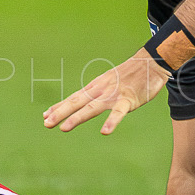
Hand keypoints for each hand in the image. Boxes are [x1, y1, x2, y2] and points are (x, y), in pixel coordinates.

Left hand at [42, 50, 165, 135]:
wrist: (150, 63)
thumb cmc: (128, 75)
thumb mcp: (108, 83)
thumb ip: (96, 94)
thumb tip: (82, 103)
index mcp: (95, 87)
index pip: (74, 98)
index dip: (59, 107)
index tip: (45, 116)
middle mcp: (100, 90)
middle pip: (77, 102)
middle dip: (60, 113)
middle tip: (46, 123)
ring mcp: (113, 95)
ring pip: (92, 108)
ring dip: (77, 118)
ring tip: (64, 128)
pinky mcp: (128, 100)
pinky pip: (118, 113)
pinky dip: (111, 121)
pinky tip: (105, 131)